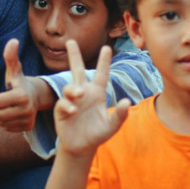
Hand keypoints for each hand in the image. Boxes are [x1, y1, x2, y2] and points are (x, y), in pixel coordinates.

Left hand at [0, 39, 50, 131]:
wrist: (35, 95)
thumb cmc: (19, 81)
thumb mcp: (14, 69)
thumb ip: (10, 56)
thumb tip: (13, 40)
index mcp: (21, 95)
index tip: (4, 92)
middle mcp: (27, 109)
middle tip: (7, 100)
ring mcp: (28, 120)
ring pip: (1, 123)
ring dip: (3, 115)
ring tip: (11, 106)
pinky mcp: (28, 127)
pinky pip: (7, 128)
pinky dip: (8, 122)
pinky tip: (15, 113)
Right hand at [53, 41, 128, 157]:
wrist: (82, 147)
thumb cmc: (98, 134)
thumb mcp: (112, 126)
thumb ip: (120, 115)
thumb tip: (128, 102)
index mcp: (97, 93)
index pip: (101, 74)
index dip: (104, 62)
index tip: (107, 47)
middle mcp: (83, 93)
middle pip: (77, 70)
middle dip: (74, 55)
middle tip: (70, 41)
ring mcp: (71, 101)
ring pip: (69, 87)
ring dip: (73, 89)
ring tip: (78, 94)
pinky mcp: (62, 110)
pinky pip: (63, 103)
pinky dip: (67, 105)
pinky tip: (73, 111)